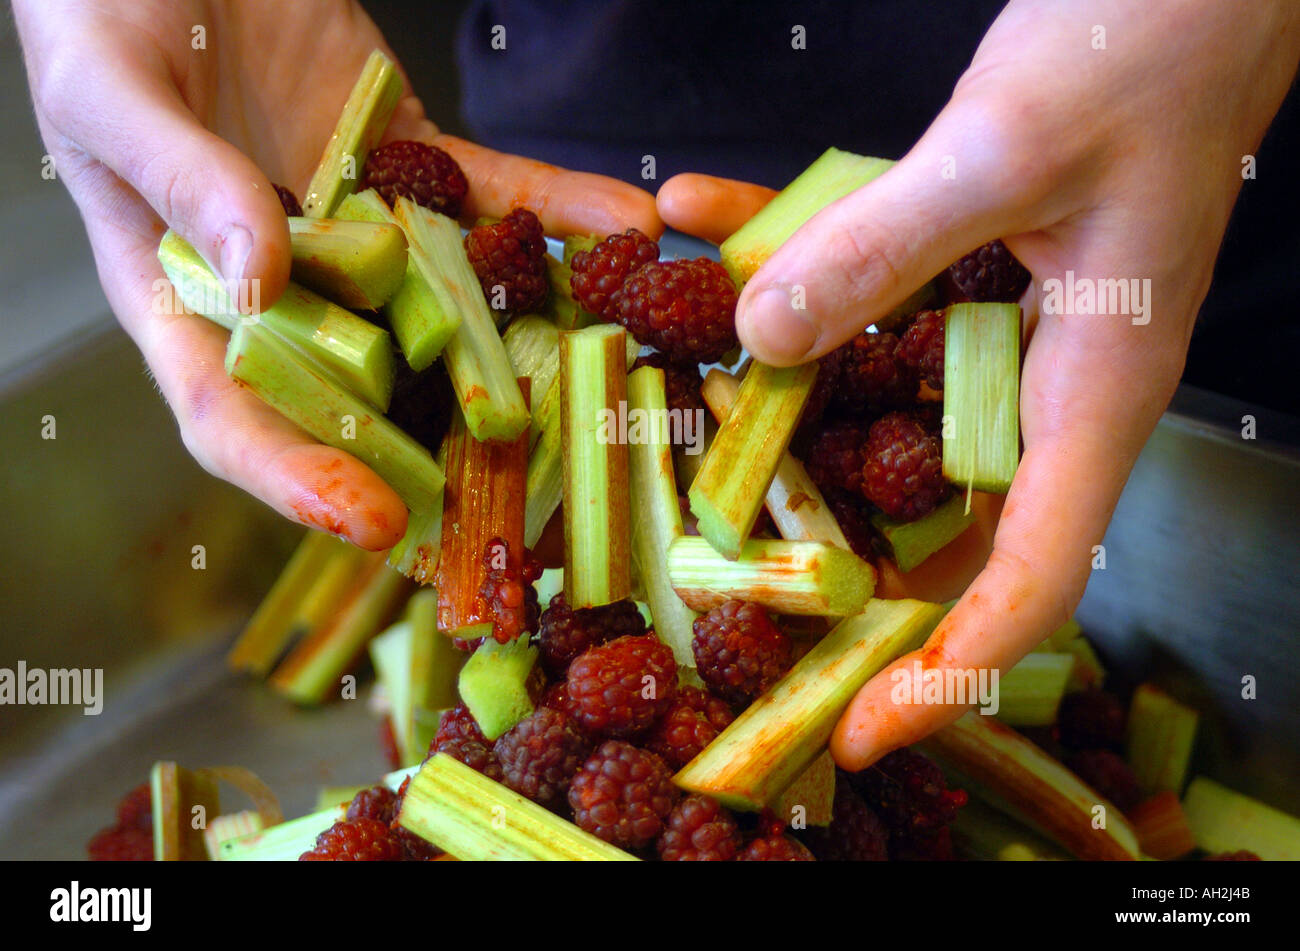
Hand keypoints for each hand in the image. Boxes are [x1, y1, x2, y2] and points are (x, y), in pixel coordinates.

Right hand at [15, 0, 660, 549]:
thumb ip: (180, 183)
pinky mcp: (411, 164)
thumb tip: (258, 278)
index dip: (297, 478)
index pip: (234, 415)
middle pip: (364, 391)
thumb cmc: (99, 12)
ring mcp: (358, 230)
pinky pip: (492, 199)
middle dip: (442, 447)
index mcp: (185, 296)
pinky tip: (621, 223)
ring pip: (449, 305)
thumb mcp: (109, 95)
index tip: (374, 520)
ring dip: (532, 338)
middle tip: (525, 490)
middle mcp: (284, 285)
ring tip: (610, 364)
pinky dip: (557, 212)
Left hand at [659, 0, 1298, 767]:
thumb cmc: (1150, 48)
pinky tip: (698, 227)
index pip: (1034, 576)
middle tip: (748, 627)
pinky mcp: (966, 272)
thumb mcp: (1005, 149)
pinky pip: (866, 300)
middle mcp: (1049, 384)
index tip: (864, 730)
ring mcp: (1004, 332)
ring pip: (891, 424)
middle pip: (950, 530)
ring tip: (692, 448)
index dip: (951, 669)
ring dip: (792, 430)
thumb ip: (881, 246)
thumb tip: (761, 334)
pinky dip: (785, 267)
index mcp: (1096, 390)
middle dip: (854, 588)